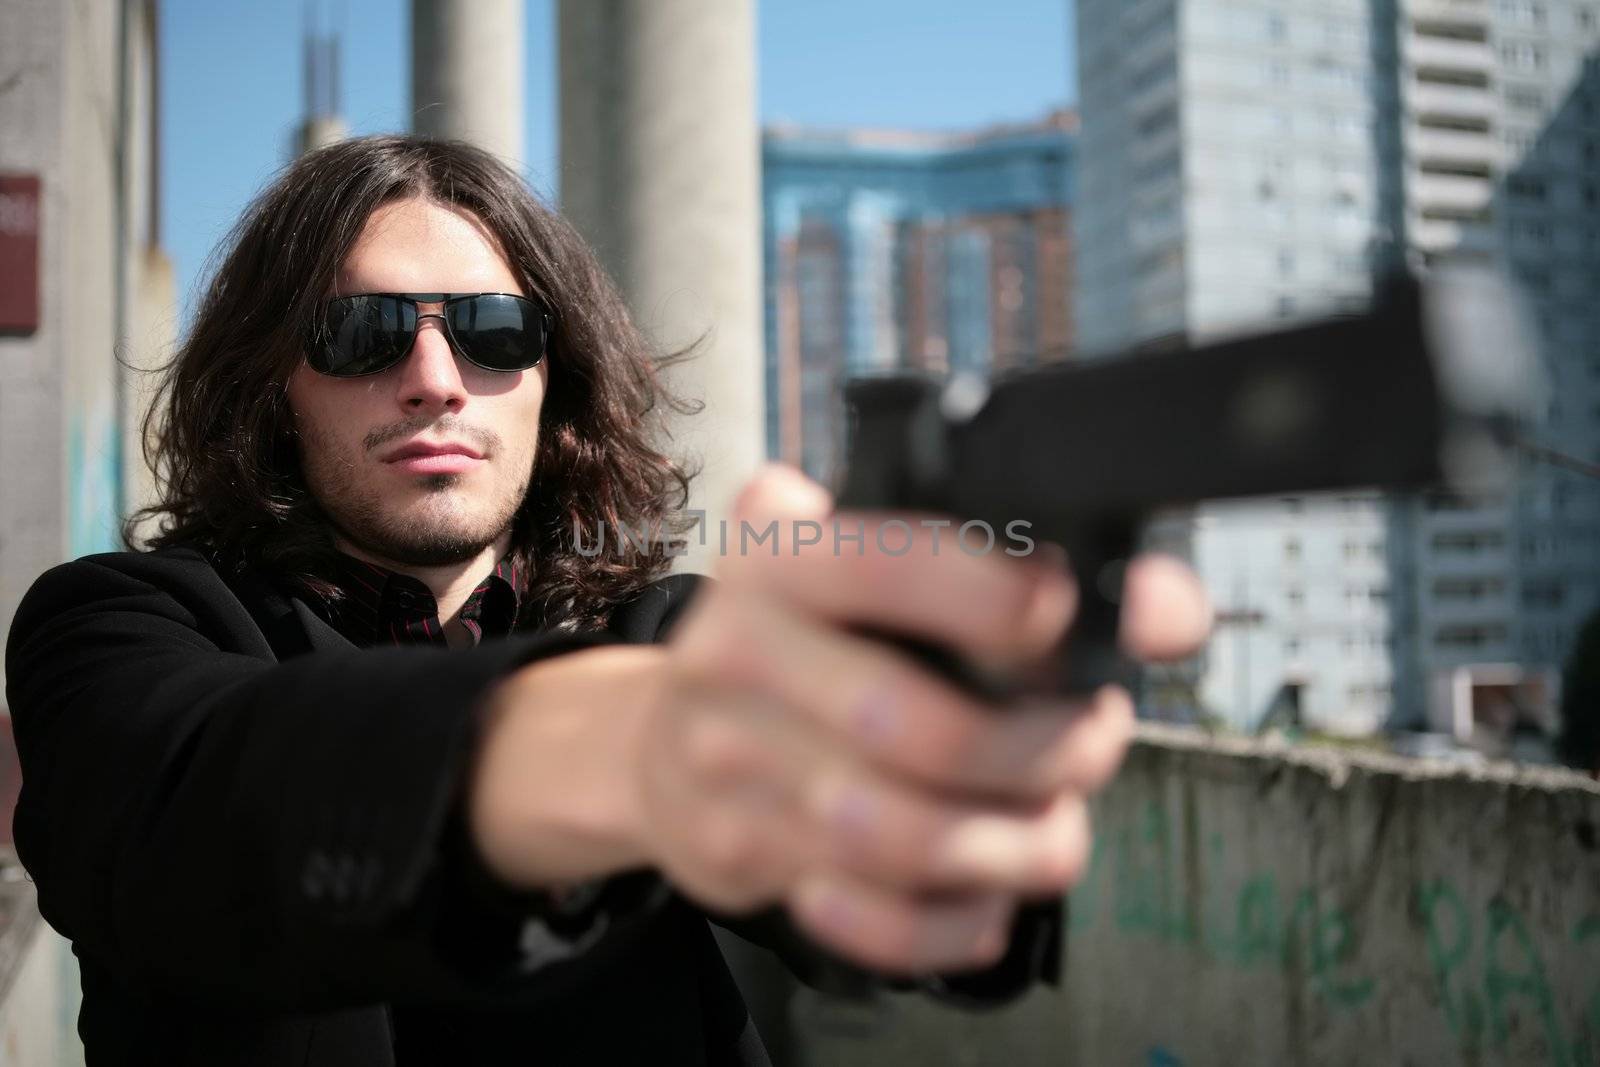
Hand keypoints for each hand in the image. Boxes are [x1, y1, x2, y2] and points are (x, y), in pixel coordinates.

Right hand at [629, 465, 1209, 973]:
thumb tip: (1167, 607)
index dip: (992, 598)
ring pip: (904, 838)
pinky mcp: (740, 856)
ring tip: (1054, 826)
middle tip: (1092, 742)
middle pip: (919, 729)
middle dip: (1041, 751)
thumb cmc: (802, 643)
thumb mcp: (872, 566)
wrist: (663, 740)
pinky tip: (983, 892)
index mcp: (777, 562)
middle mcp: (736, 655)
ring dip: (1016, 844)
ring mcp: (731, 765)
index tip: (1065, 618)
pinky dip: (952, 921)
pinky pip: (871, 918)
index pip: (882, 565)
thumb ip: (1009, 570)